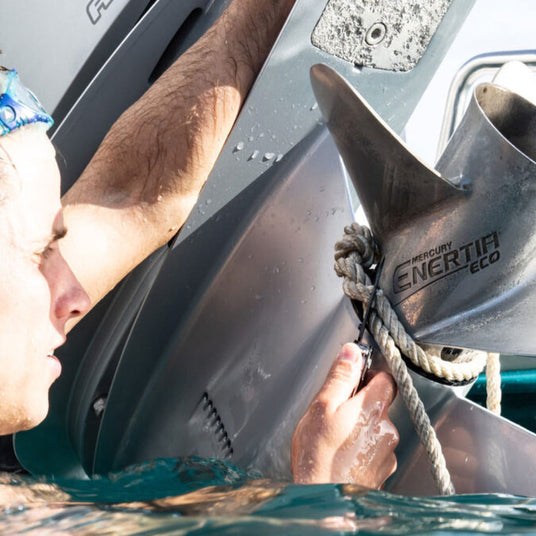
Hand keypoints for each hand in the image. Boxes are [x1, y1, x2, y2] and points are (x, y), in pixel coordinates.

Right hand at [291, 343, 397, 487]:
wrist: (326, 501)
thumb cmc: (320, 456)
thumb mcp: (322, 407)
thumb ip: (340, 377)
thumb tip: (352, 351)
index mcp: (373, 408)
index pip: (386, 378)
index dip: (370, 375)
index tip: (354, 379)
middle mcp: (387, 429)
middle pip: (380, 404)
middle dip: (360, 405)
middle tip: (335, 414)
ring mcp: (387, 453)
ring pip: (376, 428)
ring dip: (361, 428)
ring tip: (336, 438)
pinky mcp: (383, 472)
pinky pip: (375, 450)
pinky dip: (362, 449)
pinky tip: (342, 455)